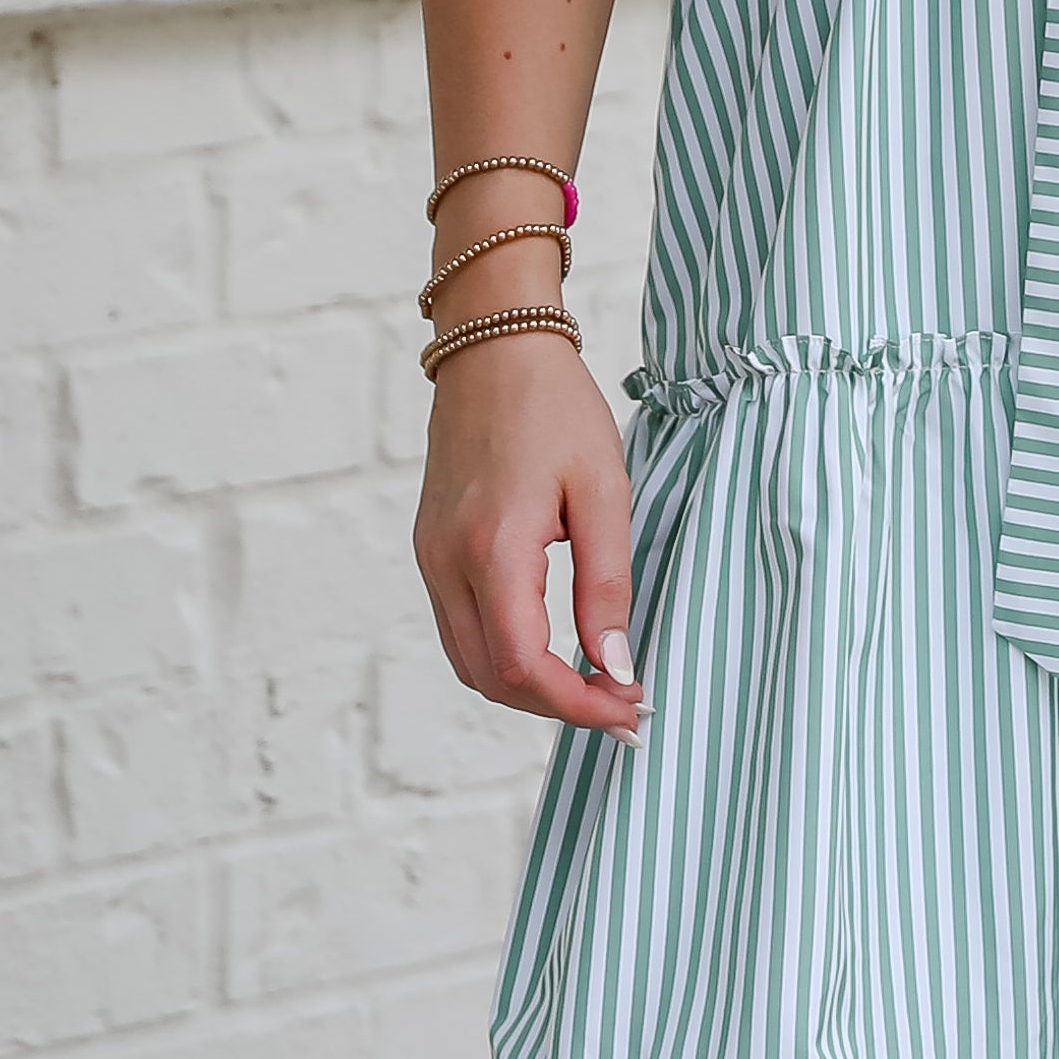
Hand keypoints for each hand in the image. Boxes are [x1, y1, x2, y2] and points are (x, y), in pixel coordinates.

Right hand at [413, 333, 647, 741]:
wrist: (494, 350)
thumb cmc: (555, 408)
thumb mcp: (603, 490)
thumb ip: (607, 584)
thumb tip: (616, 664)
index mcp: (493, 548)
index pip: (523, 666)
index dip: (577, 704)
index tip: (629, 708)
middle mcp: (447, 562)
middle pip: (492, 678)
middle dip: (557, 706)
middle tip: (621, 702)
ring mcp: (430, 558)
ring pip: (469, 663)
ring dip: (527, 687)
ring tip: (592, 682)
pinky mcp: (429, 550)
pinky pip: (458, 630)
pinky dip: (503, 656)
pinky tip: (552, 647)